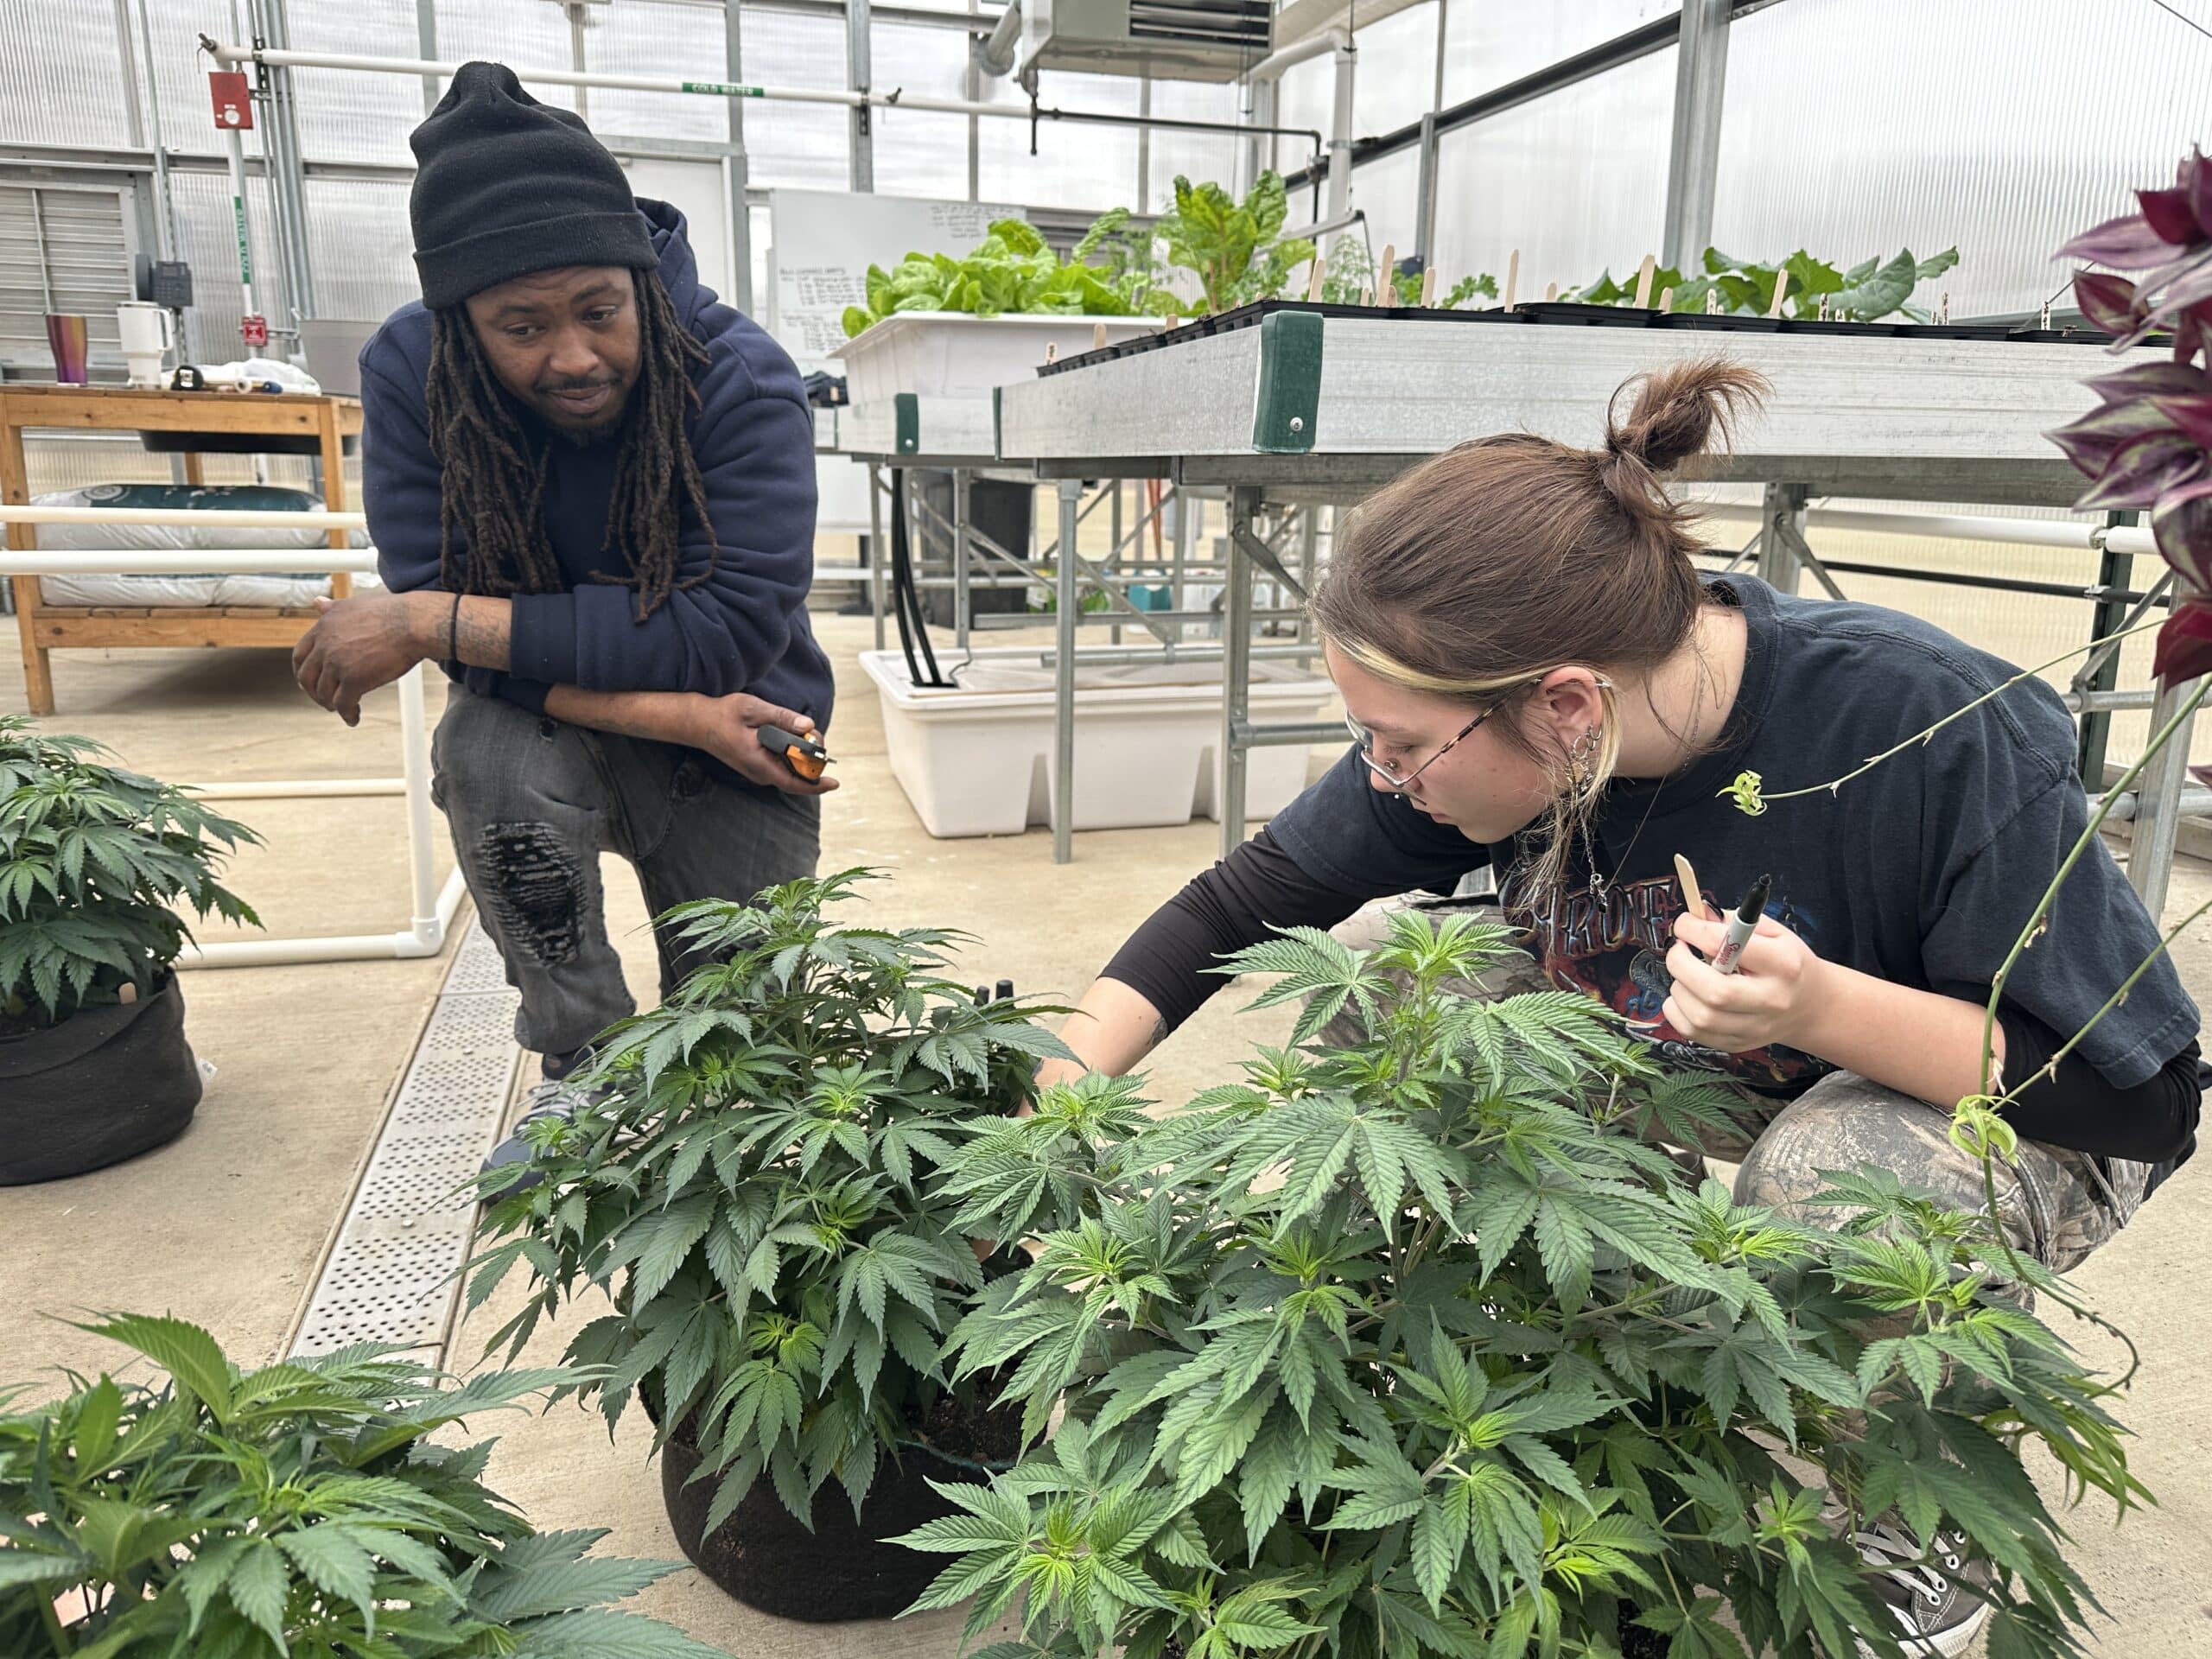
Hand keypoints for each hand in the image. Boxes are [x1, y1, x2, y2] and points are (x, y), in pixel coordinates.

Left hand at [291, 592, 434, 725]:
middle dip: (313, 692)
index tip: (311, 680)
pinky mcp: (354, 680)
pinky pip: (343, 704)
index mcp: (323, 627)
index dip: (303, 671)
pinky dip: (347, 714)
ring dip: (331, 704)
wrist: (413, 623)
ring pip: (324, 693)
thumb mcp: (354, 604)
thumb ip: (332, 608)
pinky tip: (353, 718)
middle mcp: (325, 645)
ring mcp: (338, 664)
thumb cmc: (392, 611)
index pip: (300, 655)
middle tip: (324, 699)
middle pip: (307, 677)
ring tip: (342, 709)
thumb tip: (317, 603)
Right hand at [687, 693, 839, 795]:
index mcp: (759, 764)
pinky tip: (793, 738)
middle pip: (796, 775)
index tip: (834, 782)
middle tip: (814, 736)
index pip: (793, 782)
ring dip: (802, 755)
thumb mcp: (753, 709)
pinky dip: (792, 754)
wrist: (698, 723)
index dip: (816, 784)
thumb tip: (808, 725)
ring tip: (805, 734)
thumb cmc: (723, 715)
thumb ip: (782, 718)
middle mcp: (760, 773)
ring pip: (790, 770)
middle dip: (812, 760)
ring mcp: (759, 771)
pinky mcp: (758, 765)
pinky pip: (782, 765)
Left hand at [1662, 910, 1830, 1054]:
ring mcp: (1755, 1028)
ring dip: (1679, 989)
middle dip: (1681, 965)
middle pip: (1714, 992)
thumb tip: (1697, 915)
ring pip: (1700, 1016)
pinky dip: (1676, 1011)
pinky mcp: (1738, 1044)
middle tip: (1677, 951)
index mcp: (1783, 965)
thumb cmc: (1786, 963)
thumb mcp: (1774, 933)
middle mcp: (1771, 1000)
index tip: (1684, 924)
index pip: (1728, 947)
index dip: (1694, 931)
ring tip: (1686, 975)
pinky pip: (1692, 1032)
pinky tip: (1687, 996)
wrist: (1809, 1005)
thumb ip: (1736, 921)